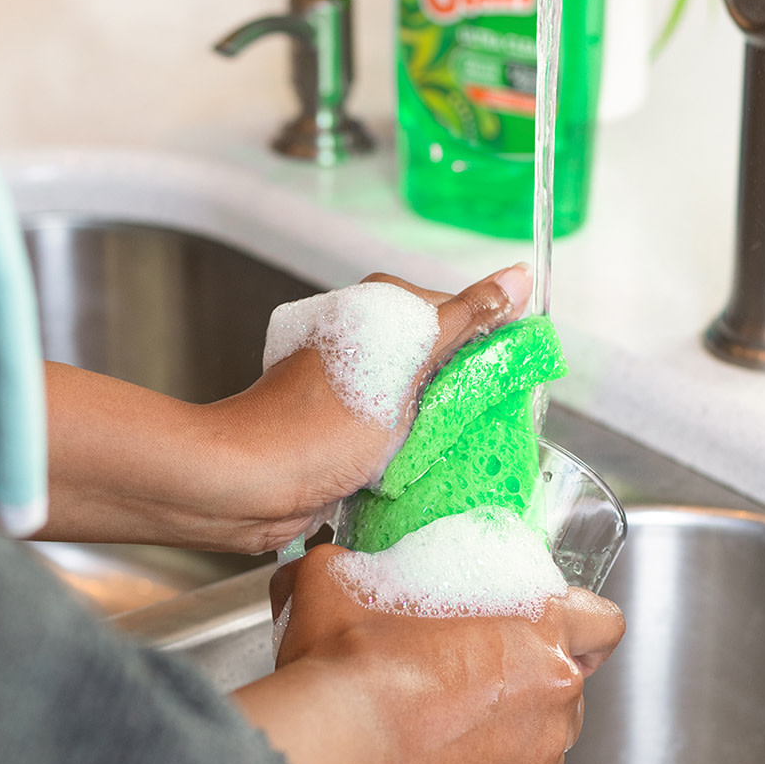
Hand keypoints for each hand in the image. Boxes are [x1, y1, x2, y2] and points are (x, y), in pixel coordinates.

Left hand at [32, 264, 532, 553]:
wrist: (246, 486)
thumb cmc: (318, 426)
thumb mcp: (406, 366)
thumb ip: (463, 321)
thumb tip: (518, 276)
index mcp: (380, 310)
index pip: (463, 317)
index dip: (491, 351)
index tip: (512, 387)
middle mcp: (365, 342)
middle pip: (445, 365)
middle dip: (468, 398)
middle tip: (486, 430)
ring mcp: (355, 389)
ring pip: (425, 406)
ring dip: (442, 432)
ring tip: (456, 455)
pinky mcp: (345, 431)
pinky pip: (399, 438)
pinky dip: (414, 455)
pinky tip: (425, 474)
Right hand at [232, 544, 624, 763]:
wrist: (340, 748)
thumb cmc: (353, 665)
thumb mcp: (344, 582)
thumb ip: (351, 561)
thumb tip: (330, 558)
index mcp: (538, 629)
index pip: (604, 622)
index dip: (583, 620)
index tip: (553, 624)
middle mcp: (554, 695)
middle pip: (571, 679)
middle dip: (537, 674)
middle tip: (481, 667)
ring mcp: (538, 756)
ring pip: (548, 733)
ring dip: (518, 722)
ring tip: (459, 715)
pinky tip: (445, 754)